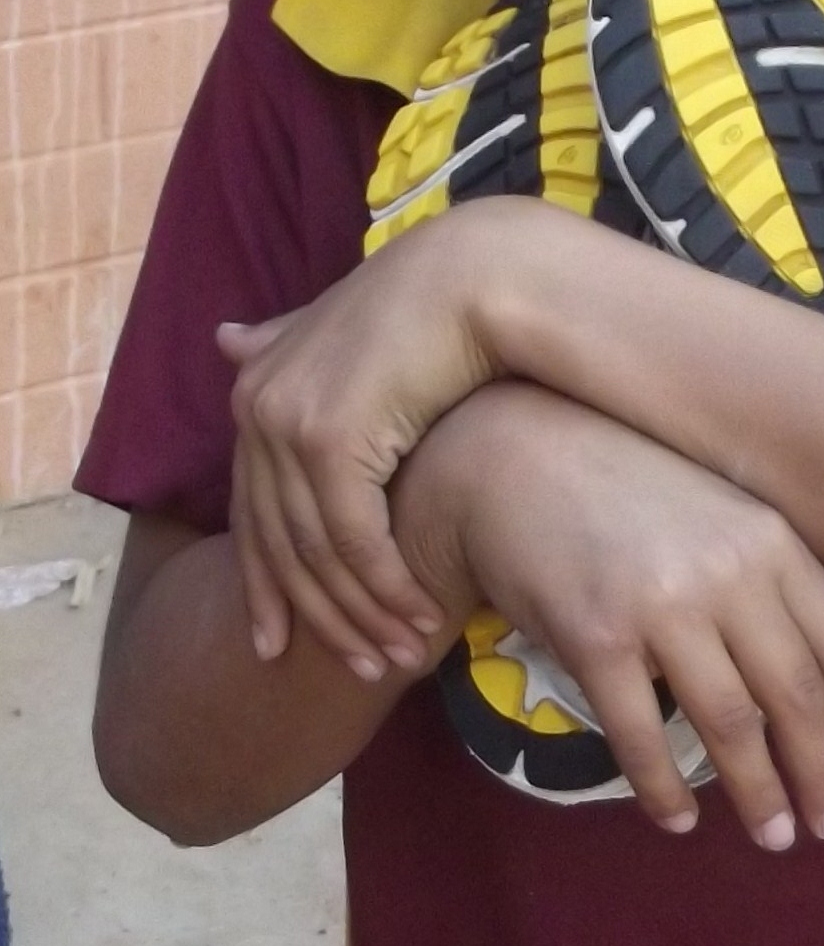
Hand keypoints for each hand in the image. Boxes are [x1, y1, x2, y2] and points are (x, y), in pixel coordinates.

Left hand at [219, 203, 519, 678]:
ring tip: (398, 659)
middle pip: (279, 545)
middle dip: (317, 617)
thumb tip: (223, 340)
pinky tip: (419, 617)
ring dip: (362, 615)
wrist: (479, 276)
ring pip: (318, 554)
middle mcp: (258, 410)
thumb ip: (281, 340)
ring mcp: (289, 425)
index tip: (281, 646)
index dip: (267, 586)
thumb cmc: (427, 302)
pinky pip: (355, 539)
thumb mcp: (337, 328)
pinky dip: (387, 588)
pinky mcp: (332, 440)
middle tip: (358, 669)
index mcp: (254, 392)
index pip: (251, 513)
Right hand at [393, 383, 823, 848]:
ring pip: (728, 723)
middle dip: (823, 773)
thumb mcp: (728, 515)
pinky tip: (678, 821)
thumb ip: (799, 575)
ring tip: (776, 837)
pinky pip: (640, 733)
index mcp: (770, 541)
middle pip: (795, 695)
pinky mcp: (595, 637)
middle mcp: (726, 572)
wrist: (516, 458)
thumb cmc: (633, 489)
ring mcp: (660, 605)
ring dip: (758, 793)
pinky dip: (663, 788)